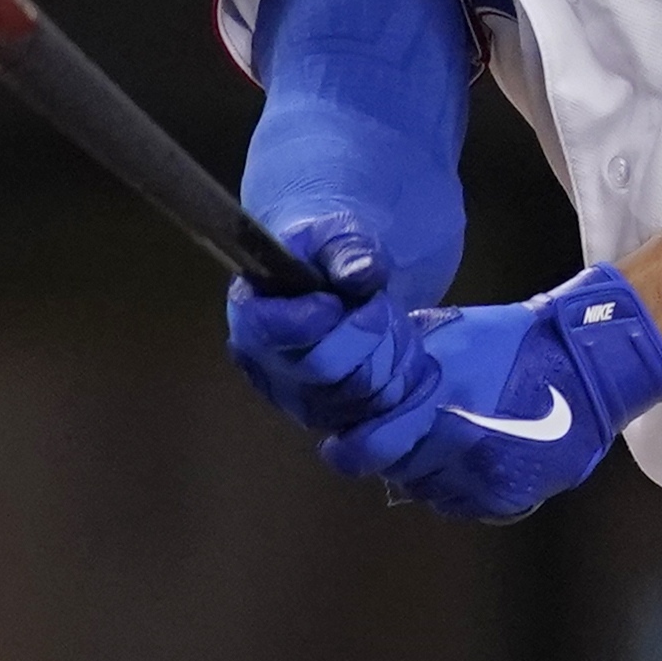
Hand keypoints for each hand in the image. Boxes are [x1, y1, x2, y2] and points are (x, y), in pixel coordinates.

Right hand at [225, 211, 433, 444]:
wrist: (335, 289)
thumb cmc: (325, 259)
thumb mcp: (335, 236)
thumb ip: (346, 249)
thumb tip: (362, 272)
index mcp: (250, 312)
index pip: (267, 331)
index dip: (308, 321)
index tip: (335, 301)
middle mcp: (265, 367)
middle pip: (323, 370)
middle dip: (368, 333)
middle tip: (381, 303)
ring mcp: (300, 402)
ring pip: (359, 397)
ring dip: (394, 358)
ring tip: (394, 324)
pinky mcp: (336, 423)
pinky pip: (383, 422)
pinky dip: (409, 389)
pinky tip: (411, 358)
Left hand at [330, 266, 661, 521]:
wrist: (584, 365)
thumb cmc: (513, 343)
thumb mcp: (449, 334)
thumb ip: (405, 363)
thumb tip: (365, 381)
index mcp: (435, 406)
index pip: (370, 447)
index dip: (351, 449)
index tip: (342, 445)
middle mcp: (455, 449)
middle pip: (397, 471)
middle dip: (394, 454)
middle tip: (402, 436)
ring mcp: (482, 478)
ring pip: (427, 491)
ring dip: (425, 472)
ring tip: (439, 446)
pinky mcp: (506, 498)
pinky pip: (460, 505)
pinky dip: (456, 487)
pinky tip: (465, 462)